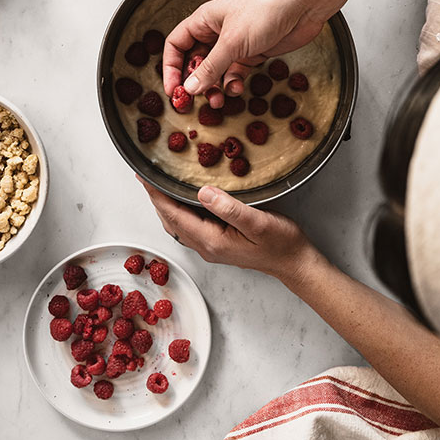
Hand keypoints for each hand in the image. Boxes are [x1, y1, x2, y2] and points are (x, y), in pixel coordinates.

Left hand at [138, 177, 315, 282]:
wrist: (294, 263)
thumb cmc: (281, 244)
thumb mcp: (258, 222)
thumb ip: (230, 208)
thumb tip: (203, 192)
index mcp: (211, 240)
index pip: (174, 214)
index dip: (156, 195)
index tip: (144, 176)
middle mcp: (206, 246)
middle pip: (171, 220)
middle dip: (156, 198)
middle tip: (146, 175)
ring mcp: (211, 247)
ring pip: (178, 224)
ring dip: (166, 205)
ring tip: (159, 185)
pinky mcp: (218, 244)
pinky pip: (190, 226)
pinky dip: (179, 211)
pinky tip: (184, 200)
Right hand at [161, 0, 324, 100]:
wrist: (302, 4)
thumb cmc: (265, 10)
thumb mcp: (232, 42)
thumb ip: (210, 68)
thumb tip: (189, 88)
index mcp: (204, 20)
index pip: (177, 45)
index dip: (171, 67)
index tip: (173, 90)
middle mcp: (216, 31)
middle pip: (195, 61)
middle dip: (194, 82)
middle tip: (194, 102)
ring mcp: (235, 43)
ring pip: (215, 70)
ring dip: (214, 87)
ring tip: (218, 100)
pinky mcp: (252, 53)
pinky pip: (235, 73)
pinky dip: (233, 83)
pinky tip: (238, 89)